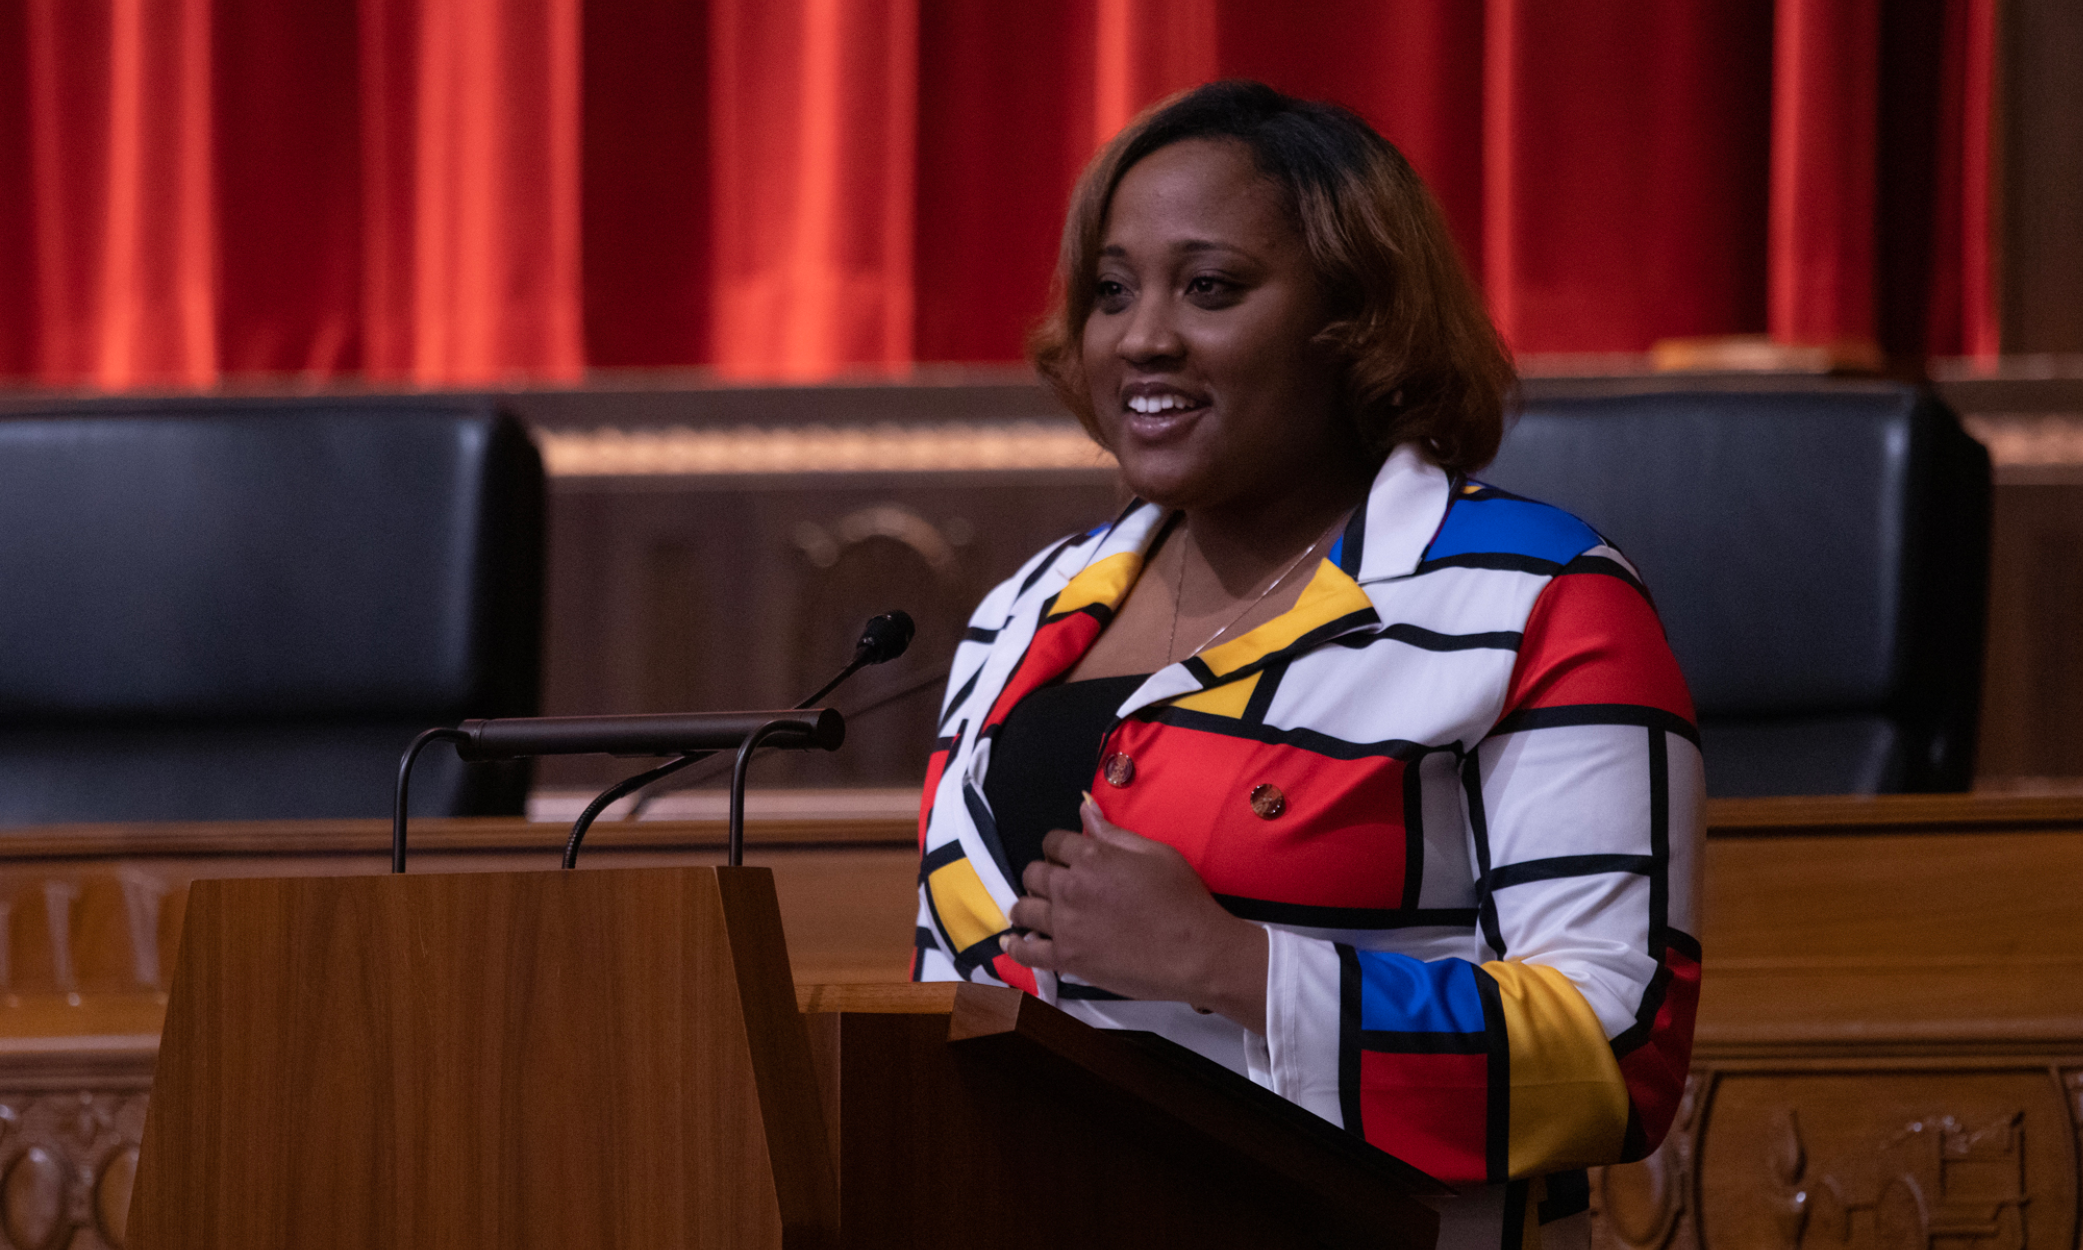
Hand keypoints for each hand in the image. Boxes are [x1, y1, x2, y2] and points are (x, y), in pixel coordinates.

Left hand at [1004, 797, 1267, 1032]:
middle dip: (1042, 875)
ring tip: (1035, 910)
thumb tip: (1085, 809)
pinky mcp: (1067, 958)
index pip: (1053, 842)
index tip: (1065, 856)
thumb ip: (1114, 833)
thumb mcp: (1155, 853)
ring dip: (1027, 905)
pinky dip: (1016, 946)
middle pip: (1034, 873)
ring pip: (1023, 908)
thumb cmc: (1182, 900)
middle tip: (1055, 885)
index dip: (1058, 847)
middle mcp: (1071, 888)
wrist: (1195, 953)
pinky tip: (1013, 941)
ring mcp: (1065, 925)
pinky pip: (1026, 952)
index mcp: (1092, 858)